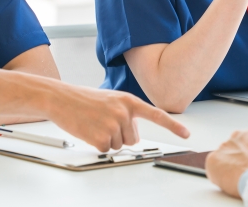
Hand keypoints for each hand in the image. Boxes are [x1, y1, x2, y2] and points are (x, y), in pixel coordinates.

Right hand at [46, 86, 189, 151]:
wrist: (61, 97)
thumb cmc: (85, 99)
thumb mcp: (111, 99)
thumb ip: (127, 112)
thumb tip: (135, 134)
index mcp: (129, 100)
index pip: (156, 114)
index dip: (173, 126)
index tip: (186, 135)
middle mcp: (124, 112)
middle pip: (133, 138)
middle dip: (120, 134)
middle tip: (103, 121)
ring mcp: (113, 125)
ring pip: (119, 145)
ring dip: (107, 138)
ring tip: (94, 123)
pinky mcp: (101, 137)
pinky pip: (106, 150)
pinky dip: (97, 144)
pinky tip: (89, 130)